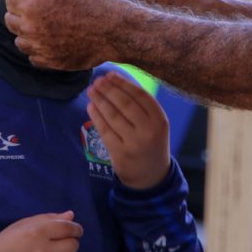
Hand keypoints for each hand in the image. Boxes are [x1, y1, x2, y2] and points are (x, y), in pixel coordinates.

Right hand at [0, 211, 82, 251]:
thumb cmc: (4, 246)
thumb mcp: (22, 226)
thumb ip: (48, 218)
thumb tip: (71, 216)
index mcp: (37, 232)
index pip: (68, 228)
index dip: (76, 229)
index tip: (76, 232)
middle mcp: (43, 251)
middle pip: (73, 245)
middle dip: (70, 243)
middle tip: (62, 246)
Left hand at [5, 0, 117, 69]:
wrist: (113, 30)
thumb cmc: (94, 1)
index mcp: (32, 5)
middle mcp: (31, 28)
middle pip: (10, 21)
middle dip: (18, 12)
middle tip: (30, 8)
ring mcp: (41, 48)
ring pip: (20, 42)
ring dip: (25, 33)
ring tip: (38, 26)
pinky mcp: (52, 62)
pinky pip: (34, 58)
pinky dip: (37, 50)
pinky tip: (47, 41)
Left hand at [87, 71, 170, 189]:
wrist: (151, 176)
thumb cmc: (151, 142)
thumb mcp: (156, 124)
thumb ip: (142, 106)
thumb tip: (117, 81)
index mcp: (160, 119)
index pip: (140, 95)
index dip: (123, 83)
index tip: (110, 75)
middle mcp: (148, 130)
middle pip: (126, 104)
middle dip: (109, 90)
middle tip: (97, 81)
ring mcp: (134, 143)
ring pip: (113, 116)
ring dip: (100, 101)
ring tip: (91, 91)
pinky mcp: (120, 153)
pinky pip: (105, 131)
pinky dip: (97, 117)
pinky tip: (91, 107)